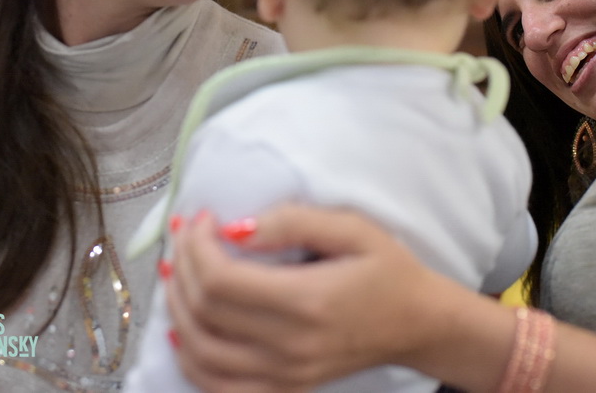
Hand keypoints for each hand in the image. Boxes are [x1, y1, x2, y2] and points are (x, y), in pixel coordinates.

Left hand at [165, 204, 445, 391]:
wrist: (419, 323)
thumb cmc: (390, 271)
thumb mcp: (353, 229)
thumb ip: (293, 221)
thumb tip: (235, 228)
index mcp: (308, 302)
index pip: (221, 282)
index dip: (198, 247)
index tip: (202, 220)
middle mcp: (291, 346)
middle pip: (205, 313)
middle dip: (183, 268)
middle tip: (185, 237)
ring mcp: (286, 374)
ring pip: (201, 352)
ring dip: (176, 310)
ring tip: (177, 274)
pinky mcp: (285, 388)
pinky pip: (218, 385)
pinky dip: (191, 358)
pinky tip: (183, 329)